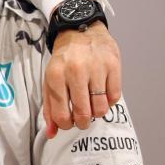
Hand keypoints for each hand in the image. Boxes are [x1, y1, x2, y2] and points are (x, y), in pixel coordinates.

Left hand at [43, 21, 120, 138]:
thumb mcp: (50, 80)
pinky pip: (115, 97)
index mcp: (55, 76)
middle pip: (83, 114)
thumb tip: (51, 134)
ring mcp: (96, 68)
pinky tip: (101, 93)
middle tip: (82, 118)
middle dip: (82, 122)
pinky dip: (109, 101)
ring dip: (96, 112)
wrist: (80, 30)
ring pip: (101, 108)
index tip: (68, 122)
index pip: (62, 114)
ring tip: (91, 104)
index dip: (66, 124)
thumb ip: (50, 108)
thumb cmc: (64, 60)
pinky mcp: (113, 66)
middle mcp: (75, 71)